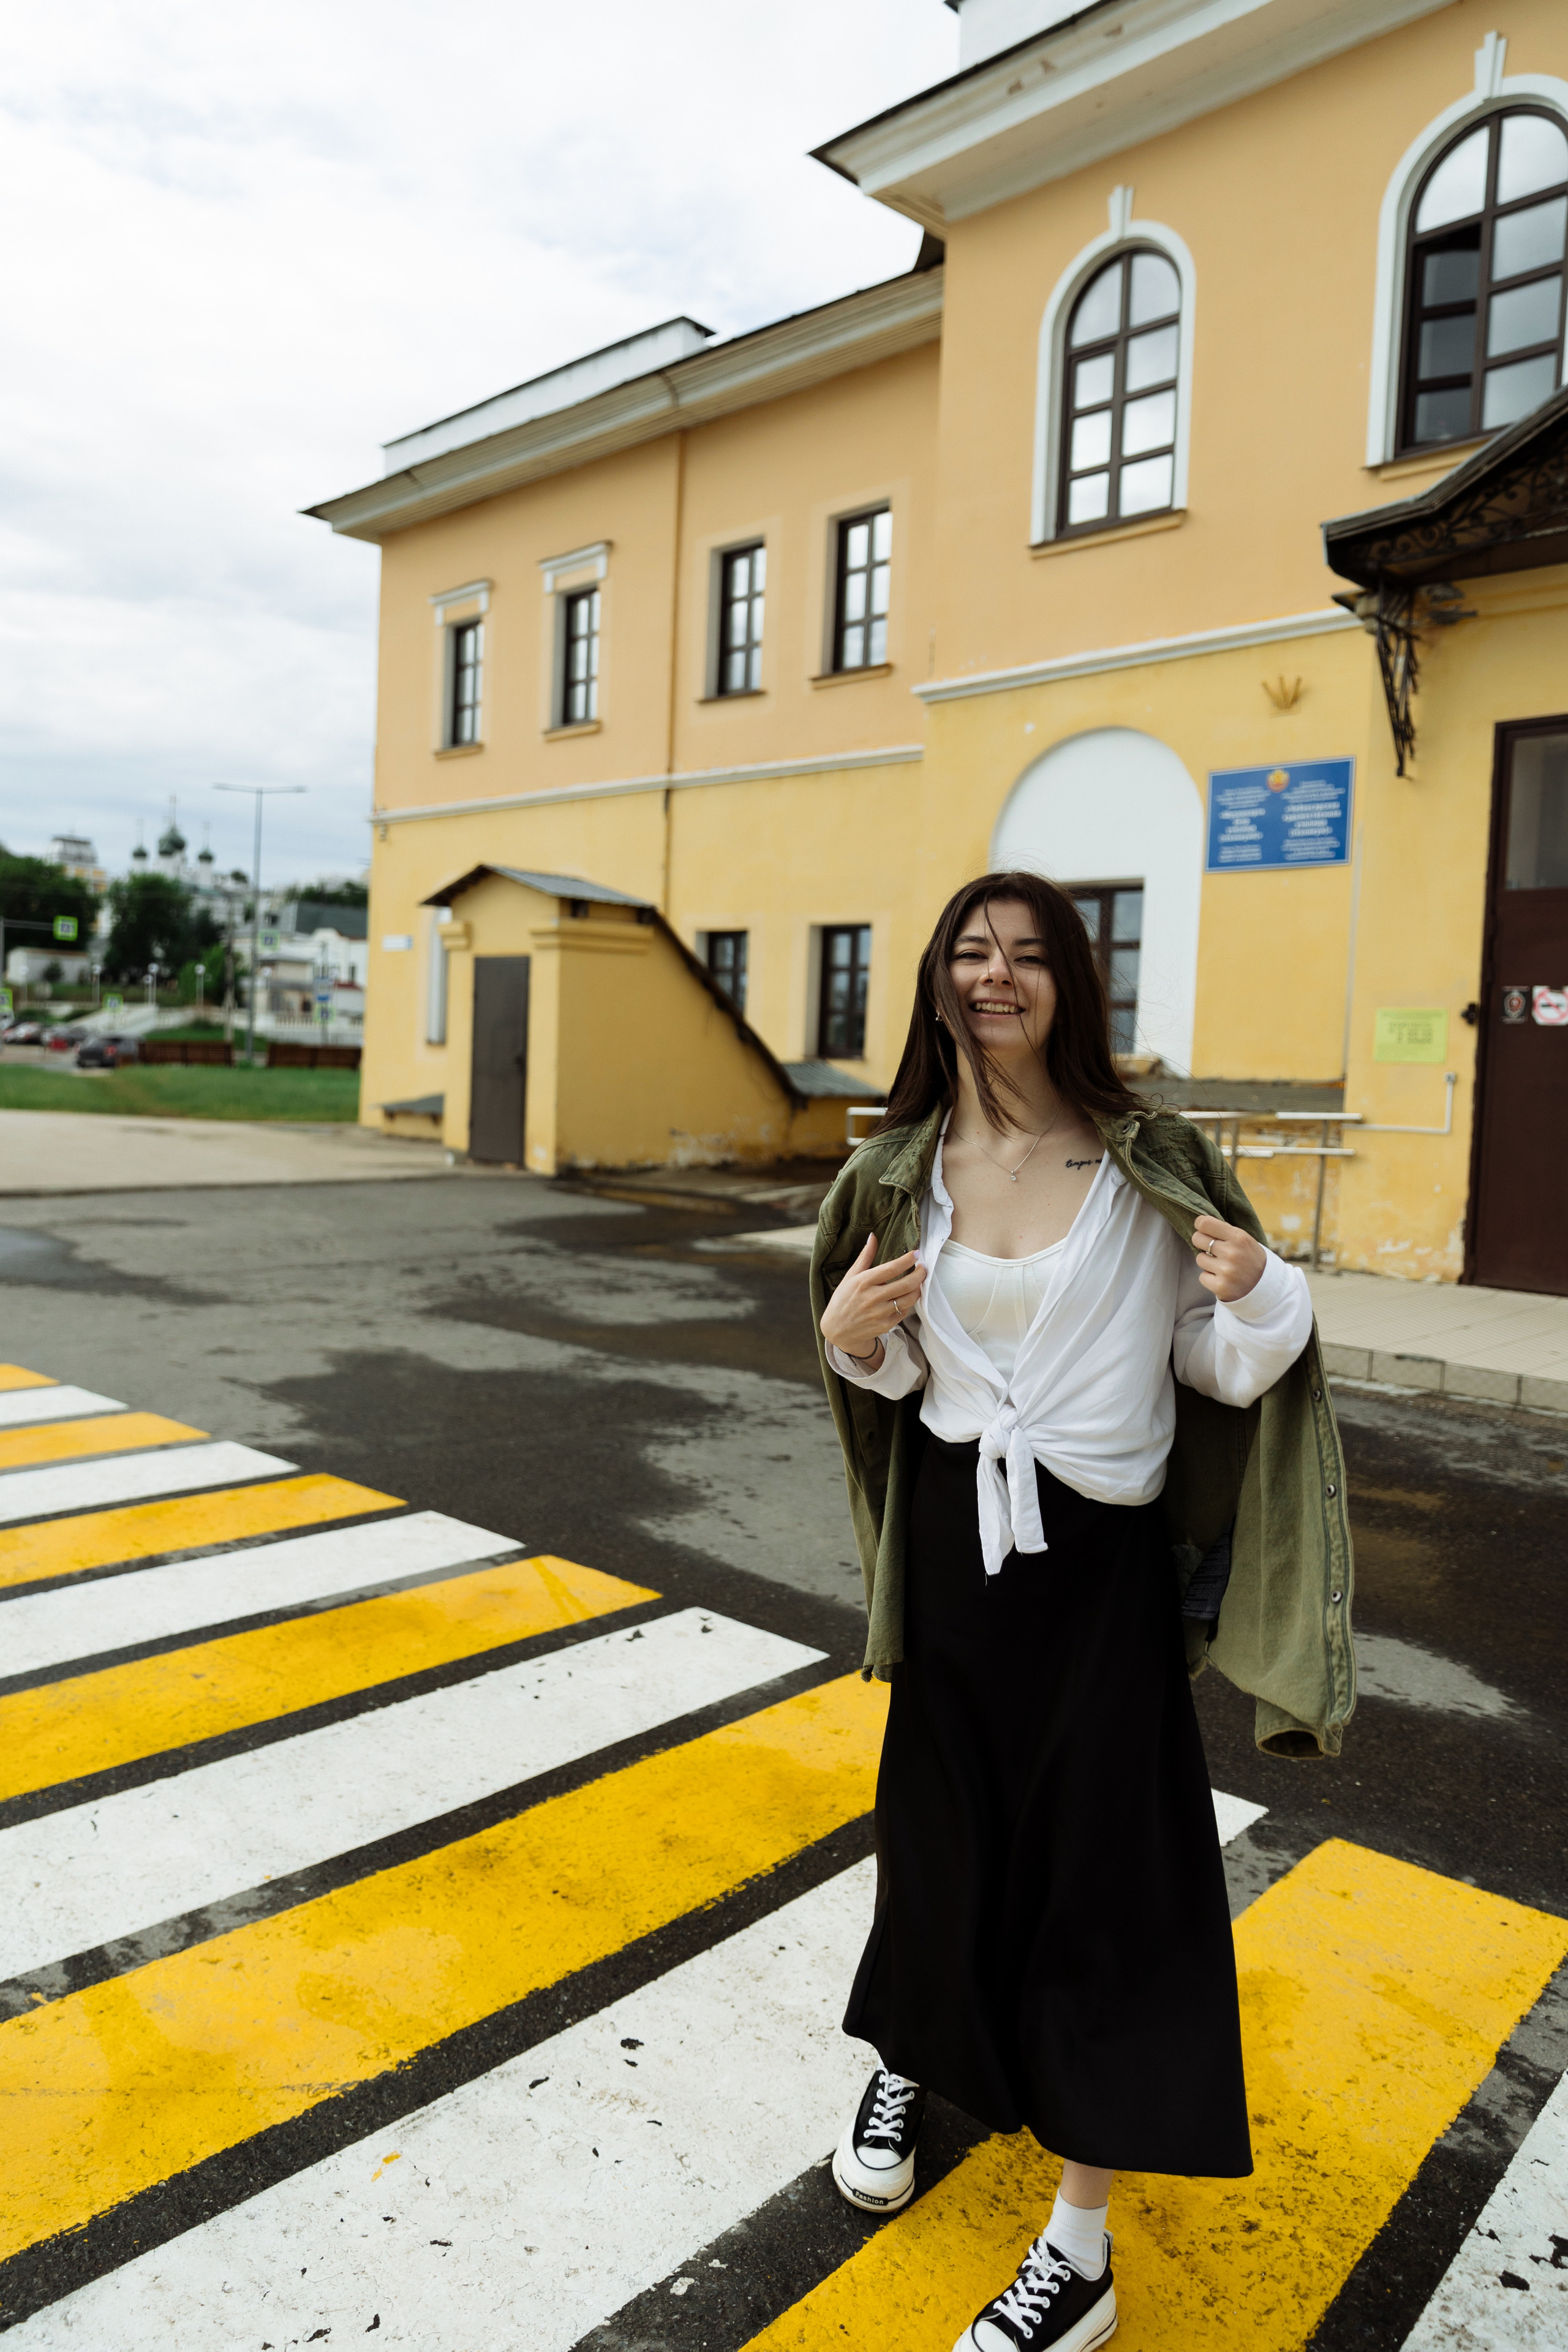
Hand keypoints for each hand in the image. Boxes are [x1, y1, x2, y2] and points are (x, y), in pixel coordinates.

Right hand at [820, 1233, 926, 1365]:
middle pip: (906, 1284)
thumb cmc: (844, 1299)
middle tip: (923, 1268)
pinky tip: (904, 1298)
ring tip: (917, 1282)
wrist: (837, 1329)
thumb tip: (873, 1236)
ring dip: (917, 1289)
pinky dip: (906, 1304)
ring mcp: (880, 1313)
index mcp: (864, 1282)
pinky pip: (903, 1312)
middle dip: (920, 1274)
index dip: (908, 1260)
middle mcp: (873, 1297)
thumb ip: (865, 1256)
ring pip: (909, 1299)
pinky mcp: (885, 1325)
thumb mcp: (851, 1276)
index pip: (892, 1268)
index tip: (916, 1254)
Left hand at [1192, 1214, 1266, 1302]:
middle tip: (1210, 1248)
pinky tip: (1222, 1278)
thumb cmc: (1251, 1259)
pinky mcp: (1220, 1286)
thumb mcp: (1245, 1240)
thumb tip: (1202, 1222)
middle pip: (1197, 1239)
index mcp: (1238, 1237)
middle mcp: (1231, 1252)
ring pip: (1199, 1259)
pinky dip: (1209, 1278)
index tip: (1202, 1229)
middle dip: (1201, 1242)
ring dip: (1207, 1262)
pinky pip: (1202, 1276)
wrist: (1266, 1286)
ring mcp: (1226, 1270)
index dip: (1200, 1225)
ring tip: (1221, 1265)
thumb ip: (1226, 1230)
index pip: (1205, 1223)